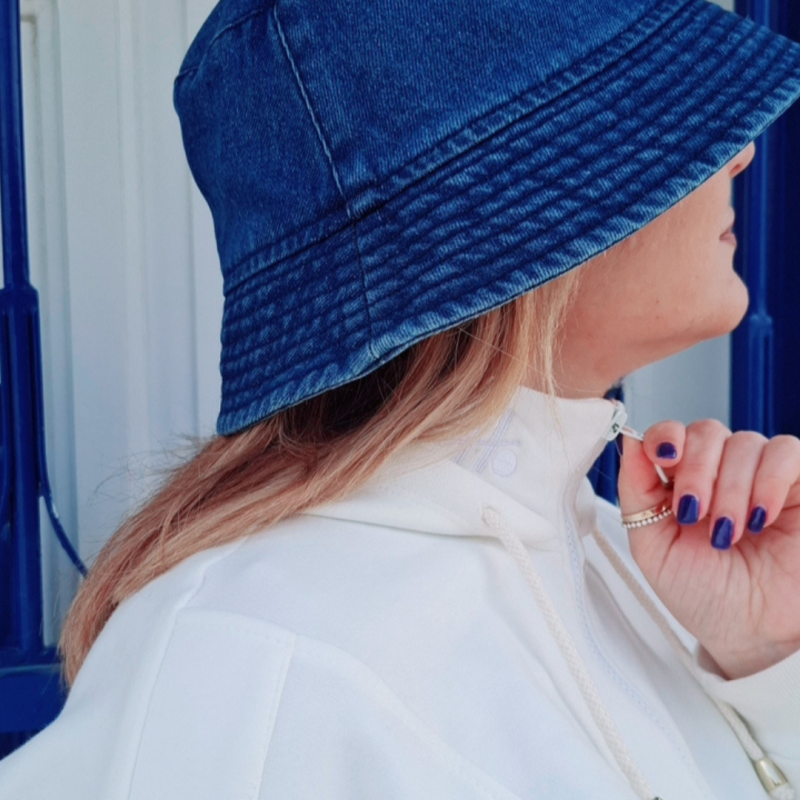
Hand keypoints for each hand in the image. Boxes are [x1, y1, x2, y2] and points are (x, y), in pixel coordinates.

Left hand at [617, 419, 799, 679]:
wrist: (753, 633)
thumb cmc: (704, 594)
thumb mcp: (652, 545)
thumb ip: (636, 491)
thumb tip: (627, 440)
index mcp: (679, 481)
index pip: (669, 434)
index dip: (664, 437)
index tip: (662, 459)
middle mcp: (720, 472)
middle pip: (705, 432)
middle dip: (696, 471)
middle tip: (694, 514)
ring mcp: (760, 475)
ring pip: (743, 442)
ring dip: (731, 488)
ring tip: (728, 533)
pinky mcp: (798, 483)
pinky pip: (785, 451)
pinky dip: (768, 480)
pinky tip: (760, 517)